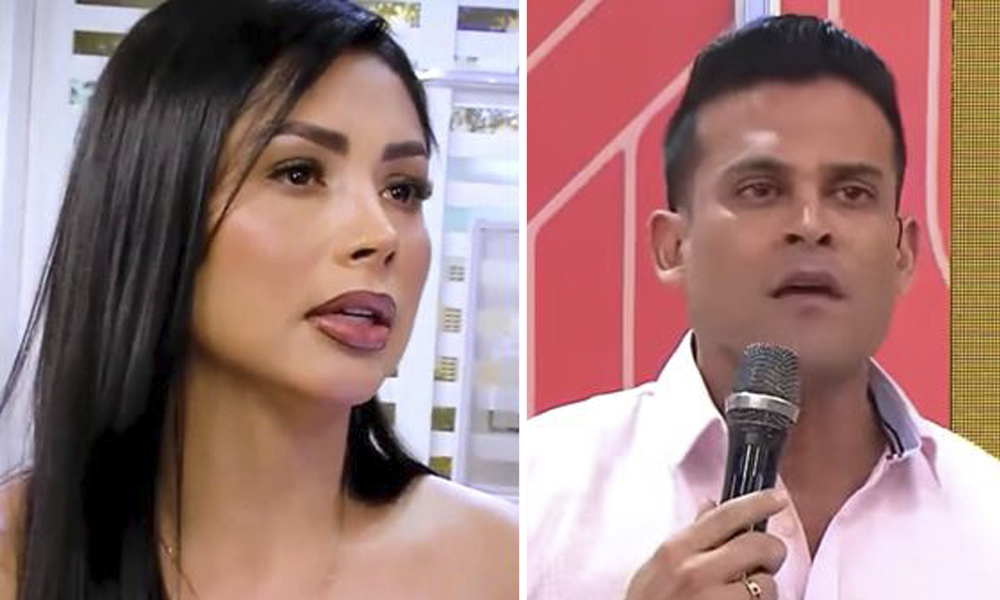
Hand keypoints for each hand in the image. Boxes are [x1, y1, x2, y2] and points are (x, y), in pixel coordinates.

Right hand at [624, 489, 788, 599]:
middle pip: (759, 545)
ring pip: (767, 584)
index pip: (726, 516)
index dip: (758, 503)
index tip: (777, 498)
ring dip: (764, 589)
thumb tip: (710, 506)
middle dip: (772, 551)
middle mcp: (696, 573)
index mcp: (676, 550)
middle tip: (765, 560)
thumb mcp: (657, 566)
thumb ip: (689, 536)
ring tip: (743, 593)